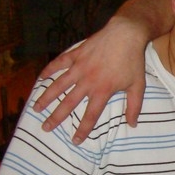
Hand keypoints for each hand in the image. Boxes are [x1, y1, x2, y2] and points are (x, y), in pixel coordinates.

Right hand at [33, 16, 147, 143]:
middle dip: (56, 117)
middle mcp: (87, 81)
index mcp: (102, 91)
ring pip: (59, 85)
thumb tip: (132, 125)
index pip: (90, 115)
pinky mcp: (76, 54)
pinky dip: (49, 70)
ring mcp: (79, 67)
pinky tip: (40, 79)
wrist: (126, 34)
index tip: (75, 140)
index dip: (83, 129)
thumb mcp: (138, 86)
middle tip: (45, 128)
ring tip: (36, 108)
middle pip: (68, 103)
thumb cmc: (133, 61)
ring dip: (46, 97)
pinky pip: (59, 63)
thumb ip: (134, 106)